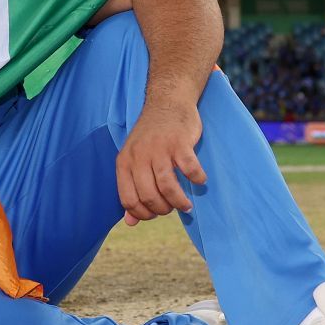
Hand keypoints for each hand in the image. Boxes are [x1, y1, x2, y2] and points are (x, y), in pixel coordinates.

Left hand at [116, 96, 207, 224]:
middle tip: (173, 208)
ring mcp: (159, 148)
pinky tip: (200, 181)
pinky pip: (189, 168)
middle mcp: (139, 156)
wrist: (167, 102)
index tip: (156, 213)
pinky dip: (197, 179)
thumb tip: (130, 222)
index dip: (143, 214)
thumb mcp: (135, 160)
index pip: (128, 200)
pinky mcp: (179, 142)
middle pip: (148, 196)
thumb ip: (132, 189)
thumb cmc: (152, 137)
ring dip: (179, 202)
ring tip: (186, 206)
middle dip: (163, 209)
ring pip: (167, 186)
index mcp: (124, 162)